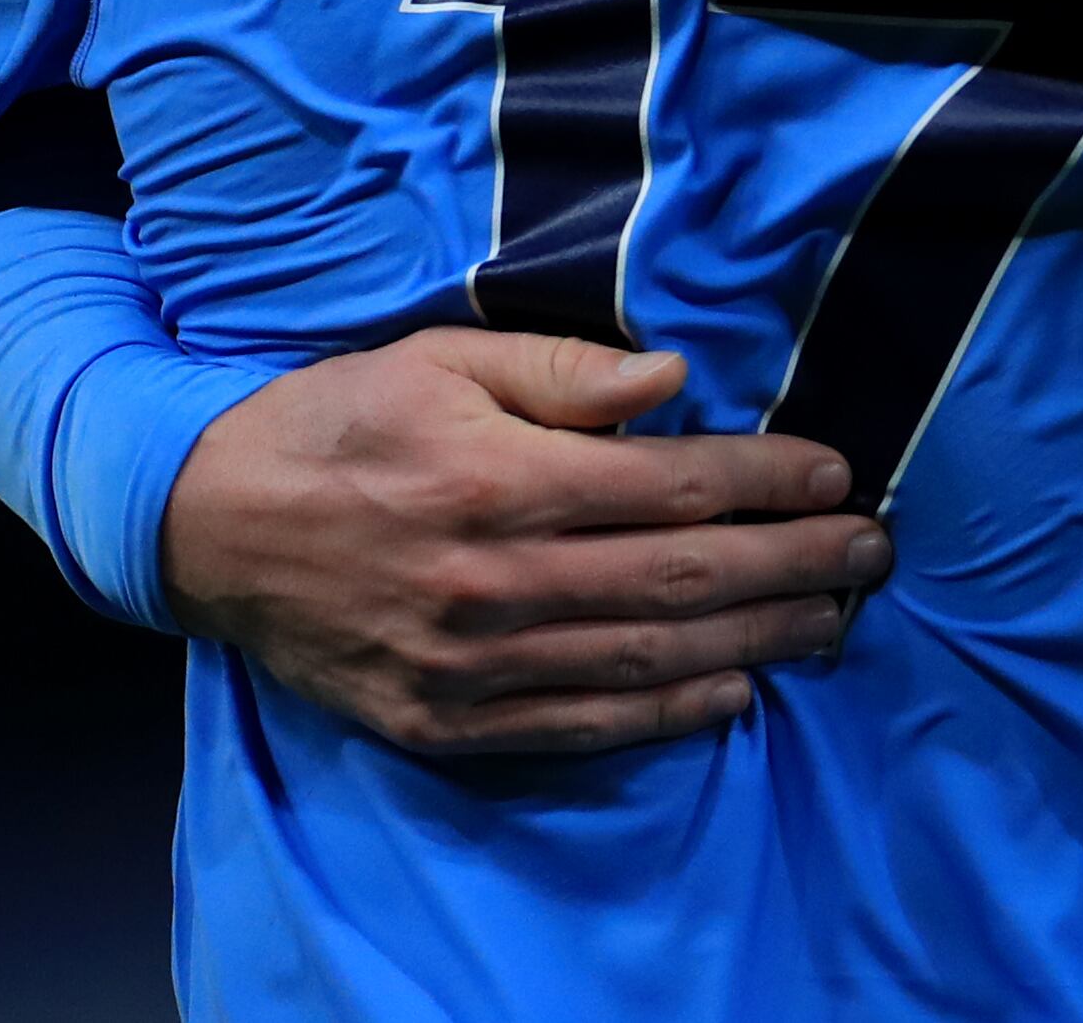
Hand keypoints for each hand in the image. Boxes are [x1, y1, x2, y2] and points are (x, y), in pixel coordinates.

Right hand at [161, 330, 891, 757]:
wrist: (208, 525)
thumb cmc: (336, 422)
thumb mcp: (441, 358)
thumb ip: (565, 372)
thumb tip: (678, 379)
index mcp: (500, 478)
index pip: (674, 486)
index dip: (769, 480)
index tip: (838, 472)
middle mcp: (496, 579)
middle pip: (682, 577)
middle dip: (795, 563)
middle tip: (873, 552)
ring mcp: (472, 664)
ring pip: (647, 656)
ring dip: (755, 641)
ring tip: (832, 621)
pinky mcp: (447, 721)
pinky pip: (580, 723)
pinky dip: (665, 713)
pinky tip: (732, 693)